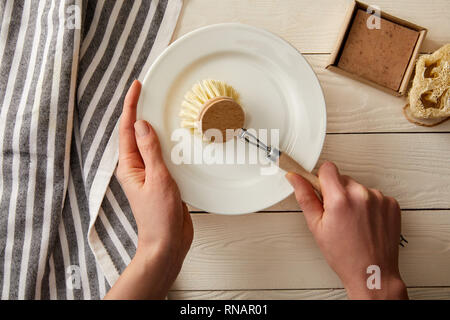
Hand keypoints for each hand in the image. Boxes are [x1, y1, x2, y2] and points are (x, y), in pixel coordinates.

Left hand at [105, 80, 192, 299]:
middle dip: (140, 110)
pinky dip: (167, 142)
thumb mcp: (157, 178)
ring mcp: (149, 173)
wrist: (167, 242)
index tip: (136, 87)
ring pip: (149, 143)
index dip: (131, 106)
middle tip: (149, 91)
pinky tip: (175, 138)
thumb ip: (150, 151)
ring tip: (162, 108)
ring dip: (155, 126)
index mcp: (129, 166)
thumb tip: (142, 124)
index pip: (128, 129)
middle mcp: (136, 167)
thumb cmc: (159, 216)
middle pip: (136, 133)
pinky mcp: (161, 180)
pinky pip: (161, 155)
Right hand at [286, 161, 407, 299]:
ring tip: (353, 221)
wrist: (372, 272)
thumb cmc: (344, 255)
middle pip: (343, 178)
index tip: (321, 191)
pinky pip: (375, 195)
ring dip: (354, 198)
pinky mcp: (392, 204)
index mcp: (340, 199)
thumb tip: (295, 177)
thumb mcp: (316, 226)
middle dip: (337, 192)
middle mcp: (362, 194)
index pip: (327, 168)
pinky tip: (365, 222)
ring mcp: (380, 199)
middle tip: (336, 214)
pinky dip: (369, 205)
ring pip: (359, 187)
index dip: (321, 179)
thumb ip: (305, 196)